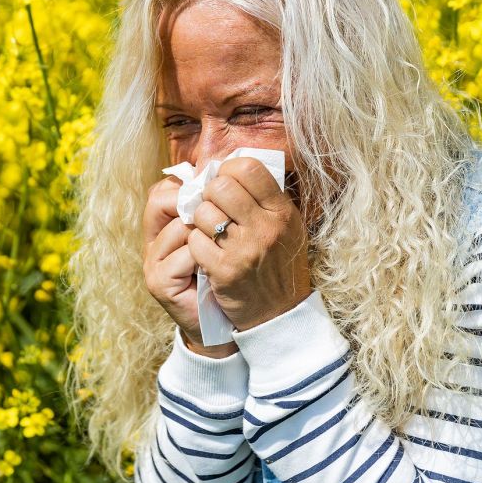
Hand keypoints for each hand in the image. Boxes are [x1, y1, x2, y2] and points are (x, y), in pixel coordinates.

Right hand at [142, 176, 238, 357]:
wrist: (230, 323)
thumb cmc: (233, 273)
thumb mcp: (226, 234)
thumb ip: (219, 205)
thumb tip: (226, 169)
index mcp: (165, 224)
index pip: (166, 187)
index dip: (194, 186)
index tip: (222, 195)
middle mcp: (153, 239)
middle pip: (163, 199)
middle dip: (200, 206)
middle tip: (227, 223)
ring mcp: (152, 261)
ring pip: (181, 226)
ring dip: (211, 235)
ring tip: (227, 251)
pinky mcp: (158, 282)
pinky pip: (187, 254)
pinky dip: (209, 258)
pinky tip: (220, 270)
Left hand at [187, 157, 310, 330]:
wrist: (281, 315)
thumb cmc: (279, 264)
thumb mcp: (287, 227)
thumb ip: (265, 198)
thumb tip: (232, 167)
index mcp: (282, 211)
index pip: (248, 167)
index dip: (228, 170)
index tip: (224, 182)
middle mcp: (265, 228)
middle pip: (220, 186)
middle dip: (209, 194)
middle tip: (211, 207)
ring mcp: (244, 250)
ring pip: (202, 213)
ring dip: (199, 220)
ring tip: (208, 231)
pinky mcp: (225, 271)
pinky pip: (195, 242)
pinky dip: (195, 245)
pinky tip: (205, 253)